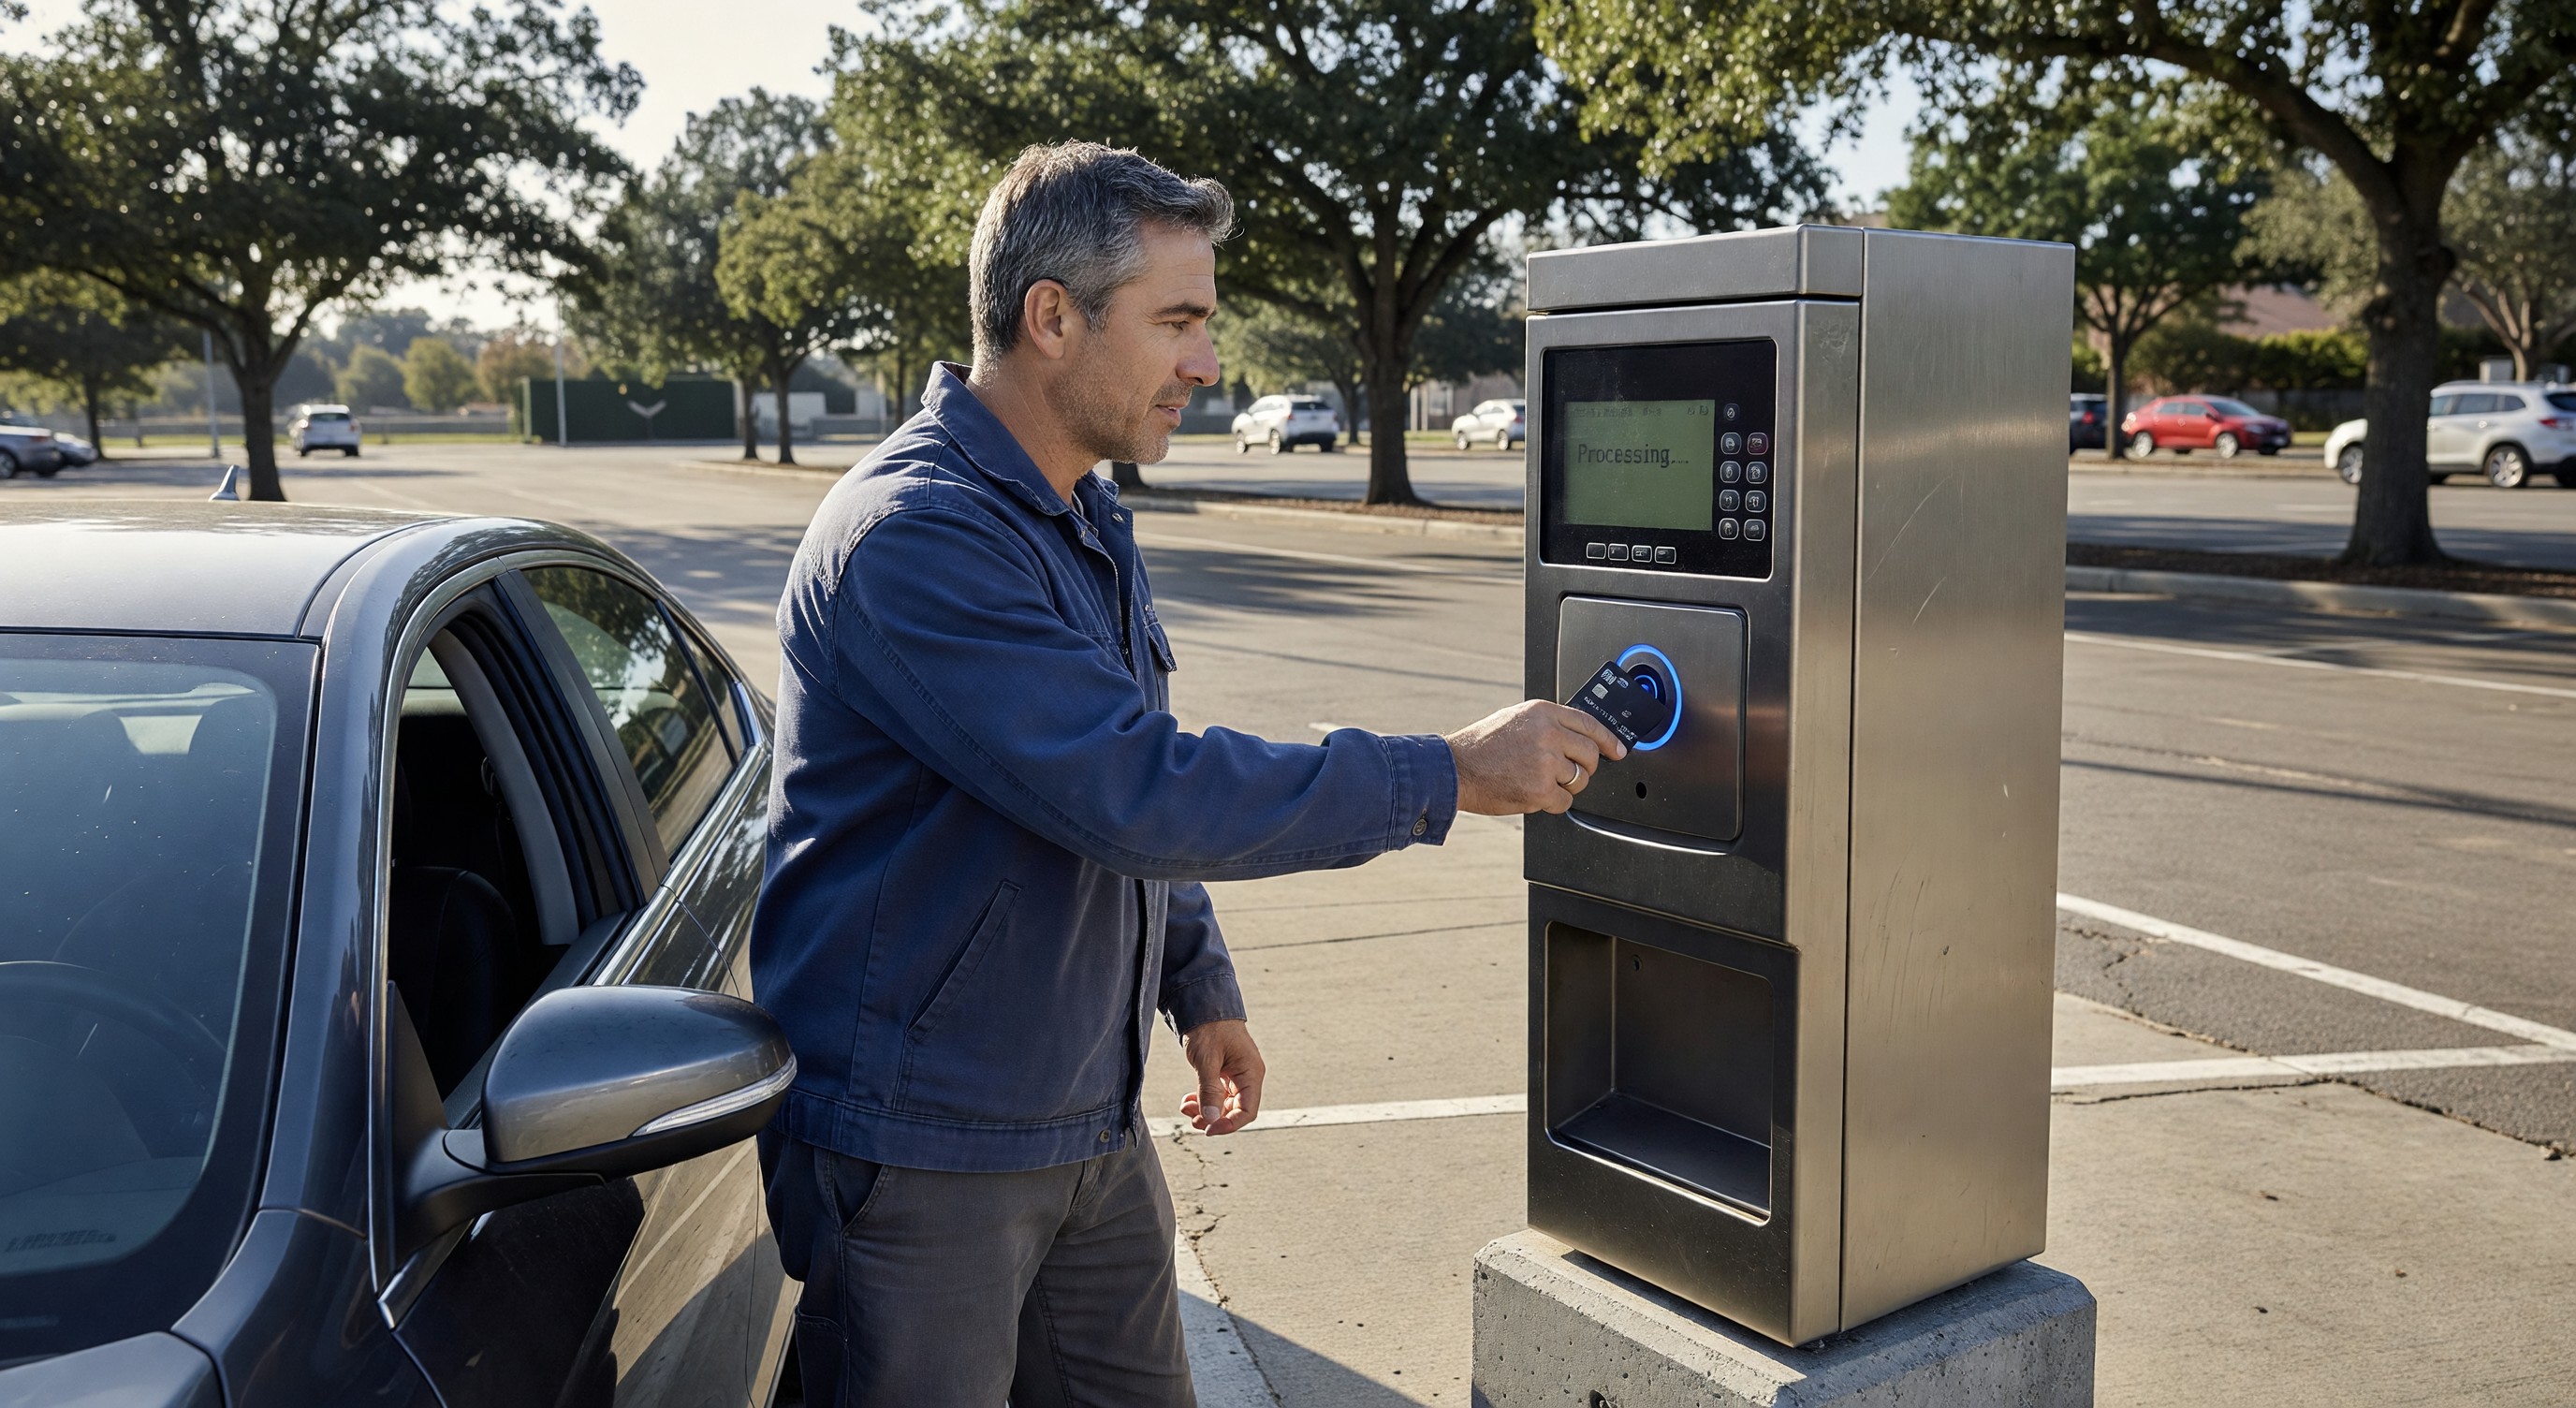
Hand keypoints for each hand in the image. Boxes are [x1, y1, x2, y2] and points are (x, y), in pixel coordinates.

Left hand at [1179, 1018, 1264, 1135]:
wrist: (1203, 1006)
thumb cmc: (1209, 1027)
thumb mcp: (1207, 1060)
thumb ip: (1209, 1090)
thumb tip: (1211, 1119)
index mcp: (1251, 1072)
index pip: (1247, 1110)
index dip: (1229, 1124)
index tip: (1208, 1129)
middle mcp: (1246, 1076)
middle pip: (1235, 1110)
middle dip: (1214, 1118)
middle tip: (1192, 1119)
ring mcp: (1235, 1075)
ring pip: (1224, 1104)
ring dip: (1206, 1110)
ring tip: (1186, 1108)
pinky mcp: (1223, 1073)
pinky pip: (1216, 1094)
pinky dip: (1203, 1100)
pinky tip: (1188, 1100)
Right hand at [1444, 700, 1625, 814]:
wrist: (1455, 768)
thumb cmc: (1481, 746)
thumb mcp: (1515, 719)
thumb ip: (1547, 723)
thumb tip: (1576, 736)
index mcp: (1543, 712)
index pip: (1589, 723)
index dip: (1609, 739)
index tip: (1618, 750)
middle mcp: (1547, 733)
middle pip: (1590, 754)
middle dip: (1586, 767)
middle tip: (1571, 772)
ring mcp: (1545, 762)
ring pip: (1579, 779)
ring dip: (1566, 786)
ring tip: (1542, 781)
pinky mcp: (1540, 789)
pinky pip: (1565, 801)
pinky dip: (1553, 803)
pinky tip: (1534, 793)